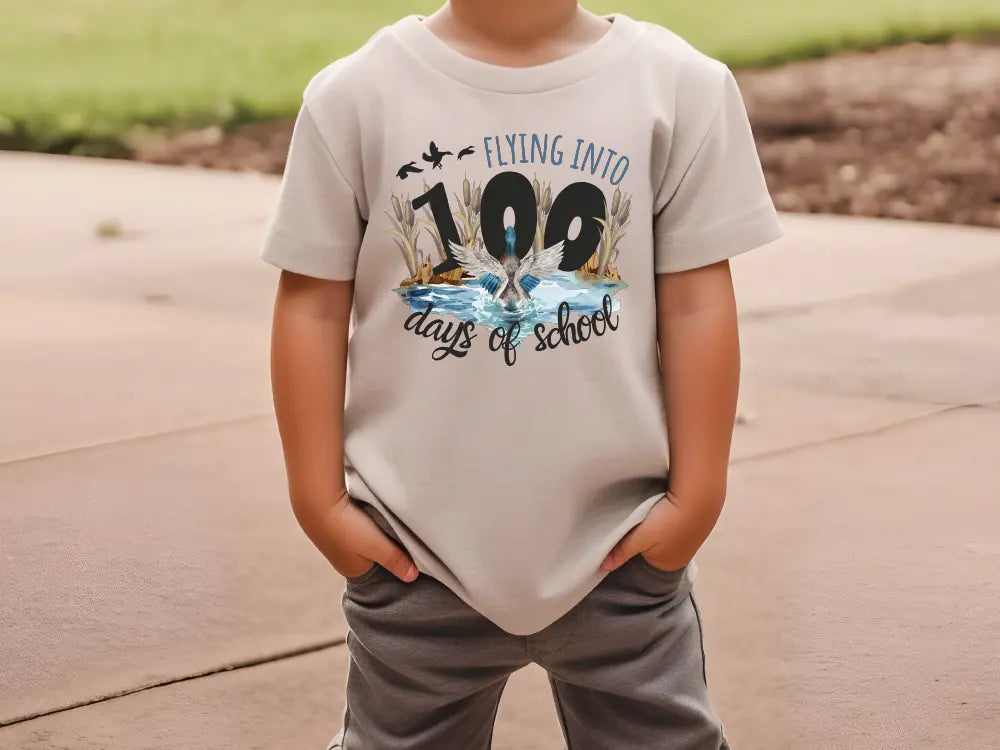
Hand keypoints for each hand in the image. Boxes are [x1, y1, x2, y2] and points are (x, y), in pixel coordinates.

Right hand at [302, 491, 418, 582]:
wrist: (316, 501)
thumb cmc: (347, 528)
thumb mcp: (377, 546)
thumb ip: (396, 561)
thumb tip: (412, 578)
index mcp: (354, 570)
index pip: (381, 572)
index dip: (395, 563)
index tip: (410, 553)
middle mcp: (345, 559)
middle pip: (374, 556)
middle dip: (386, 547)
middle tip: (402, 535)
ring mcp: (339, 542)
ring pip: (367, 540)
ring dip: (377, 533)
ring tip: (387, 523)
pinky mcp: (337, 524)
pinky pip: (358, 527)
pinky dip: (367, 522)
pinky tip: (372, 514)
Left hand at [601, 491, 696, 572]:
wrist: (698, 495)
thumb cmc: (668, 520)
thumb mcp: (641, 537)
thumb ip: (622, 551)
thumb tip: (603, 567)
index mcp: (667, 565)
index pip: (642, 561)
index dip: (632, 549)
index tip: (624, 537)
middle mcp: (680, 557)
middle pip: (653, 551)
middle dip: (643, 539)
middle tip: (635, 525)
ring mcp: (689, 541)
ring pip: (663, 537)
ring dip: (655, 528)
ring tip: (648, 517)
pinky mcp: (693, 524)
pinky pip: (673, 526)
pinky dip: (666, 520)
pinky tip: (661, 511)